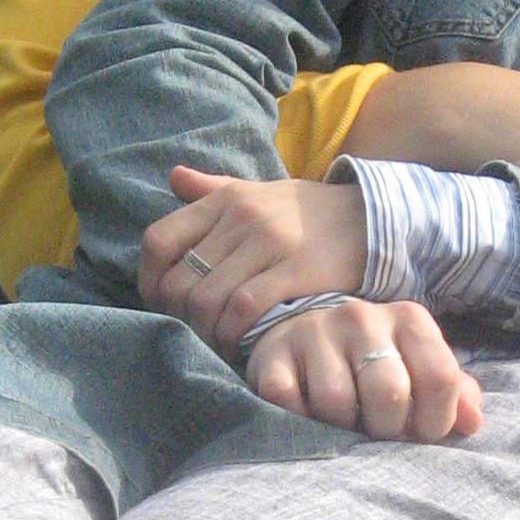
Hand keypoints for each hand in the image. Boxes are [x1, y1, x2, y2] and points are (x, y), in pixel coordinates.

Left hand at [139, 168, 368, 351]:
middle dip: (179, 316)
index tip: (162, 302)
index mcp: (224, 200)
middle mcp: (241, 218)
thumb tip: (173, 176)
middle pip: (180, 280)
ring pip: (208, 299)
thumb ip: (213, 189)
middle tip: (192, 332)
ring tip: (215, 342)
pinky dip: (233, 333)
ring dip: (205, 331)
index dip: (149, 279)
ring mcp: (268, 243)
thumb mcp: (258, 191)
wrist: (370, 216)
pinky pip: (245, 309)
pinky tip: (239, 343)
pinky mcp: (296, 270)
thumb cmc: (306, 212)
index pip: (159, 240)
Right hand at [247, 298, 484, 442]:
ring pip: (337, 402)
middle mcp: (362, 316)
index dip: (436, 420)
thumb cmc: (373, 360)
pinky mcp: (273, 354)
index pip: (439, 377)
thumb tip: (472, 423)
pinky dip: (301, 420)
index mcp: (408, 318)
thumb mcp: (417, 367)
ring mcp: (314, 331)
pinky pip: (289, 402)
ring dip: (342, 428)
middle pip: (389, 392)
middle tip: (379, 432)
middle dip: (388, 429)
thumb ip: (452, 392)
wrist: (303, 331)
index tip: (421, 433)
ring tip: (344, 422)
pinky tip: (309, 413)